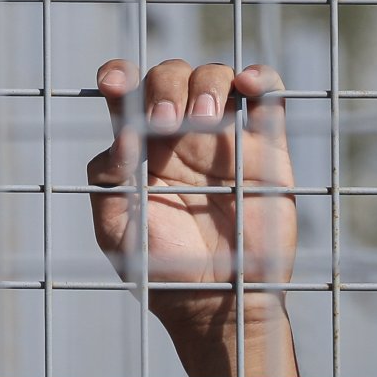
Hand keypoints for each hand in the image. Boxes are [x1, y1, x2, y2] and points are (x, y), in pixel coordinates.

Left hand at [87, 59, 294, 335]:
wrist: (215, 300)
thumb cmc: (160, 269)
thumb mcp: (116, 229)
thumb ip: (108, 181)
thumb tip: (121, 138)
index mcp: (140, 145)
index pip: (126, 93)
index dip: (118, 75)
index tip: (114, 83)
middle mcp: (179, 133)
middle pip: (169, 76)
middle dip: (164, 87)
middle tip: (166, 123)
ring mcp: (223, 136)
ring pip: (215, 76)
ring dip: (205, 83)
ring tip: (203, 119)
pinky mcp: (265, 148)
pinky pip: (268, 97)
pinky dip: (261, 78)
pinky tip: (247, 84)